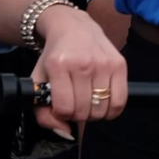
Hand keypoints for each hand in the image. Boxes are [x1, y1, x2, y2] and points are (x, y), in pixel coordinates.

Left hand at [29, 5, 128, 135]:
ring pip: (101, 109)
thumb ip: (43, 113)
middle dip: (77, 114)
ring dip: (94, 113)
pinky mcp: (120, 63)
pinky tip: (103, 104)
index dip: (61, 114)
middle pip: (83, 111)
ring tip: (88, 102)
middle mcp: (82, 64)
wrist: (73, 26)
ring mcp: (103, 63)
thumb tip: (65, 132)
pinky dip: (111, 110)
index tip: (61, 106)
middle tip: (75, 103)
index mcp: (58, 66)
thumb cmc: (54, 57)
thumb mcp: (39, 81)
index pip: (64, 109)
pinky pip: (120, 101)